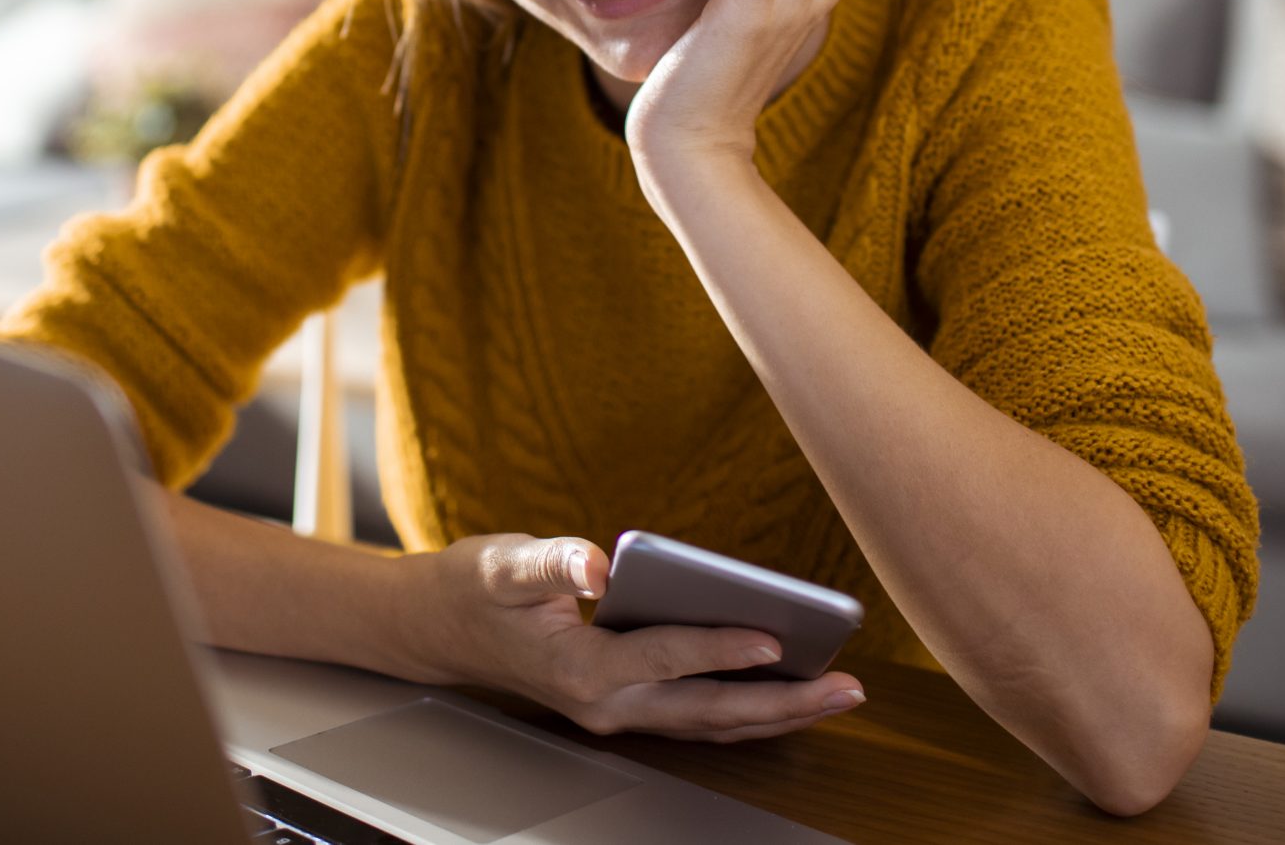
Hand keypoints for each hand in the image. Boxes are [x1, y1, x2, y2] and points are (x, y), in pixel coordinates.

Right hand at [407, 532, 865, 742]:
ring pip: (710, 723)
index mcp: (578, 668)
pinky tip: (789, 693)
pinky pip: (698, 718)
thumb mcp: (503, 565)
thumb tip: (598, 561)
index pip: (660, 657)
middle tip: (844, 685)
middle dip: (780, 701)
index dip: (716, 646)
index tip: (772, 638)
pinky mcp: (626, 706)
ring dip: (777, 713)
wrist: (441, 630)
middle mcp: (604, 703)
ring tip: (838, 693)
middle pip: (705, 710)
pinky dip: (748, 710)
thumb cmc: (474, 590)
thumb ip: (553, 564)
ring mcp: (617, 712)